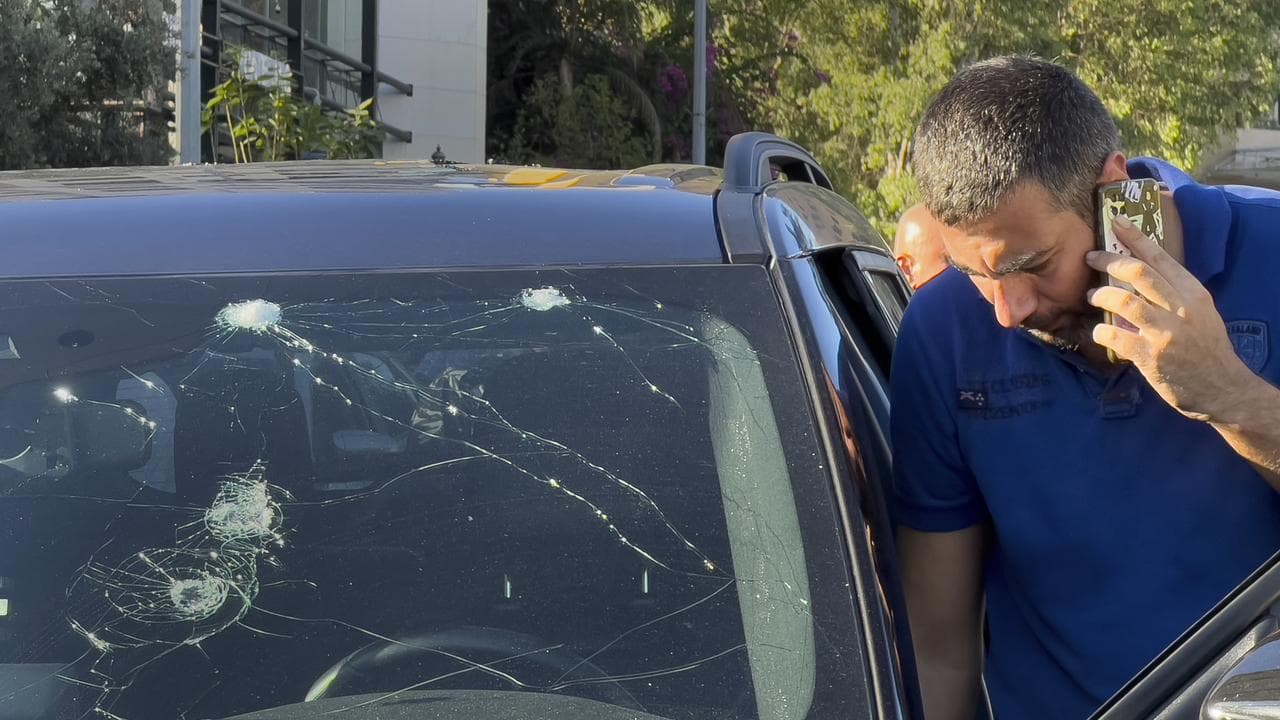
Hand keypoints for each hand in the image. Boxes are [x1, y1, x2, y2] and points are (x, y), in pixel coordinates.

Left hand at [1086, 214, 1255, 421]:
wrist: (1222, 388)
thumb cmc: (1206, 349)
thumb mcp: (1200, 313)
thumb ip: (1173, 296)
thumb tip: (1138, 278)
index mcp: (1193, 294)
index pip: (1161, 258)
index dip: (1136, 238)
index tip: (1117, 222)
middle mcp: (1180, 309)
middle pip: (1138, 272)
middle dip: (1109, 260)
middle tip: (1091, 258)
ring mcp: (1165, 333)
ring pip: (1123, 300)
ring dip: (1101, 295)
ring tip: (1092, 296)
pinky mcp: (1150, 356)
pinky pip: (1114, 335)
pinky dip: (1101, 330)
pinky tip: (1100, 331)